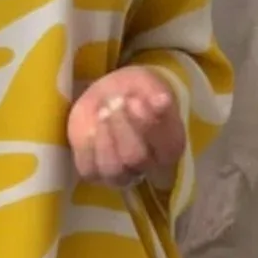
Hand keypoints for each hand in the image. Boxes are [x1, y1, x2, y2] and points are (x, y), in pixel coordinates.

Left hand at [67, 66, 184, 186]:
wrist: (106, 95)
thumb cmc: (134, 91)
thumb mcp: (147, 84)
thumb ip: (155, 94)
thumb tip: (163, 101)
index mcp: (170, 146)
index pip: (167, 147)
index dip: (150, 125)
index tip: (137, 101)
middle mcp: (147, 166)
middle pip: (136, 157)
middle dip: (123, 127)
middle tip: (117, 102)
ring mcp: (120, 173)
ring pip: (113, 169)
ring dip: (105, 138)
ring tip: (103, 112)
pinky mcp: (94, 172)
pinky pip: (88, 170)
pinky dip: (87, 149)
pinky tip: (89, 128)